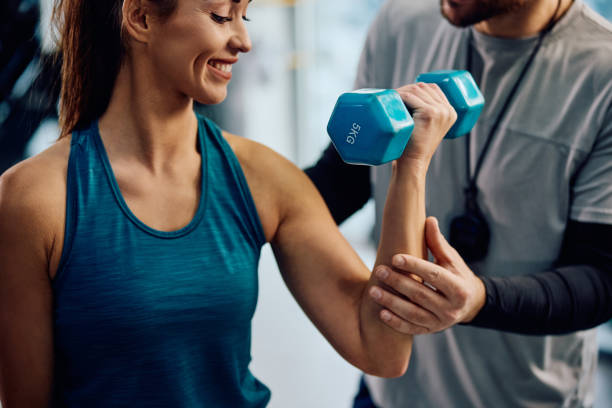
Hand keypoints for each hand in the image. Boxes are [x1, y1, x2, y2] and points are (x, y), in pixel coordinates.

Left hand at [369, 217, 485, 333]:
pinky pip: (411, 329)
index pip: (434, 275)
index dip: (414, 266)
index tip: (395, 257)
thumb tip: (429, 220)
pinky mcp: (431, 331)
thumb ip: (438, 242)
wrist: (470, 303)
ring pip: (413, 314)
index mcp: (459, 288)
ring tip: (373, 291)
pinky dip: (396, 323)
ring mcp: (441, 323)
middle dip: (398, 283)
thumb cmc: (456, 275)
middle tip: (379, 271)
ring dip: (391, 303)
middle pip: (420, 295)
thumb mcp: (451, 259)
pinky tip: (381, 313)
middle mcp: (451, 309)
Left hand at [395, 83, 456, 164]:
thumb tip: (407, 96)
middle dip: (406, 88)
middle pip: (424, 87)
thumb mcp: (426, 128)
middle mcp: (448, 110)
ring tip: (390, 97)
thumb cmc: (414, 147)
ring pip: (417, 90)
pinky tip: (391, 97)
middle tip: (392, 95)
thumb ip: (425, 114)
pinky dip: (399, 95)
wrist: (413, 162)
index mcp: (450, 112)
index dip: (416, 87)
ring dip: (401, 90)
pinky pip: (411, 96)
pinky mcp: (429, 113)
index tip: (402, 93)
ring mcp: (440, 111)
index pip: (433, 88)